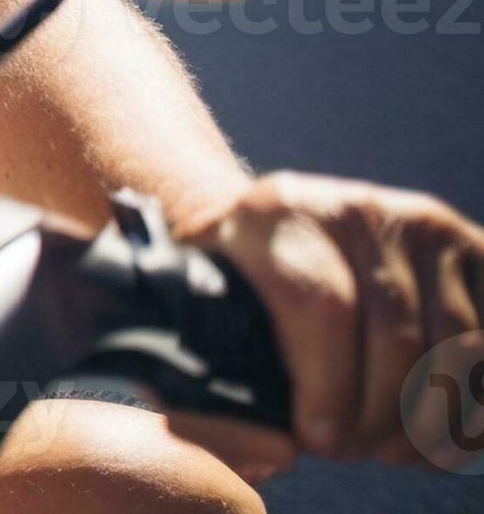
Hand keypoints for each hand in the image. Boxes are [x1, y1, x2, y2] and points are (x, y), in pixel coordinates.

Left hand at [183, 172, 483, 465]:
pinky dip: (468, 404)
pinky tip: (433, 433)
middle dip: (377, 414)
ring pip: (451, 345)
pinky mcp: (471, 251)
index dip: (326, 385)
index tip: (317, 439)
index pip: (320, 304)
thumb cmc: (241, 282)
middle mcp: (356, 207)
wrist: (293, 228)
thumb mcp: (204, 305)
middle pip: (394, 335)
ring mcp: (422, 226)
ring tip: (386, 448)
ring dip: (426, 417)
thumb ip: (210, 376)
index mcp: (278, 210)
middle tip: (349, 450)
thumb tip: (265, 453)